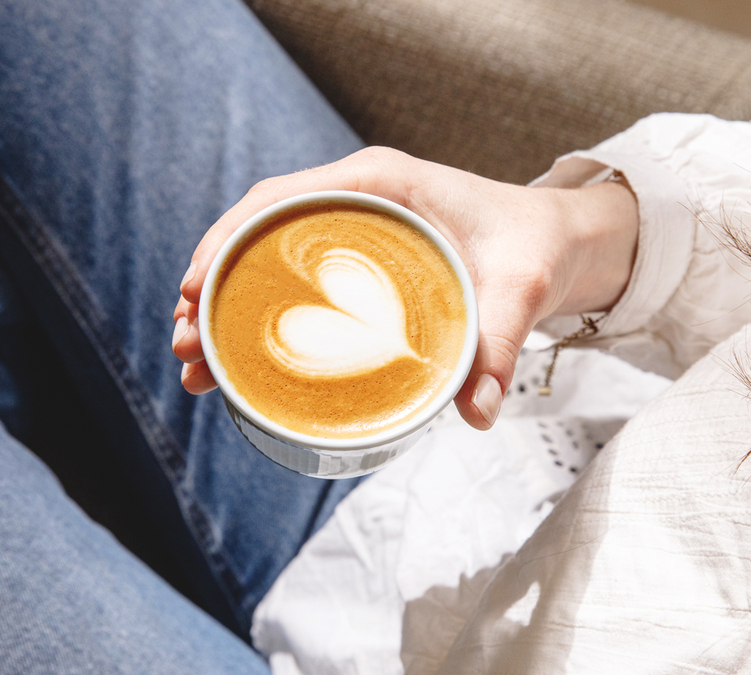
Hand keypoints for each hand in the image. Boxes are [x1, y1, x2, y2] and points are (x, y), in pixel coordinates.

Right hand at [173, 147, 637, 429]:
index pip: (279, 199)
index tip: (191, 291)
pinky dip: (258, 308)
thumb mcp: (520, 289)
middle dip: (210, 282)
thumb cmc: (531, 247)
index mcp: (381, 183)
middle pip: (258, 231)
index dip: (225, 243)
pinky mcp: (357, 254)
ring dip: (225, 301)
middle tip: (185, 343)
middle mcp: (356, 197)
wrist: (551, 238)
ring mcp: (352, 225)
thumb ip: (499, 346)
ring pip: (267, 254)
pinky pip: (292, 272)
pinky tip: (240, 350)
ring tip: (197, 359)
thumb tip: (475, 415)